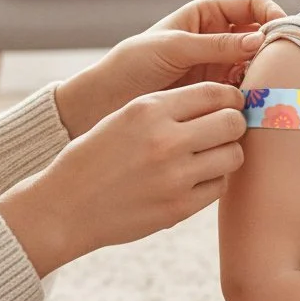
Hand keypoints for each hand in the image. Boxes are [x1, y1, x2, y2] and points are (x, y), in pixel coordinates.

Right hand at [0, 82, 245, 274]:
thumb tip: (220, 100)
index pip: (214, 92)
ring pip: (233, 155)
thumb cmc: (95, 157)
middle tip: (222, 130)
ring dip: (226, 153)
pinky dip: (212, 181)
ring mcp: (174, 176)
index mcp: (149, 110)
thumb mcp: (124, 116)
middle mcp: (165, 140)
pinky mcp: (178, 208)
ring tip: (208, 155)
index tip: (228, 104)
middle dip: (233, 123)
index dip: (229, 97)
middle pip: (232, 122)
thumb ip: (168, 106)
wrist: (66, 207)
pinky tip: (193, 178)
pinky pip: (219, 187)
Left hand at [54, 0, 285, 137]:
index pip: (251, 7)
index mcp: (206, 15)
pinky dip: (253, 94)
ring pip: (256, 65)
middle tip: (283, 63)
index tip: (280, 32)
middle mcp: (217, 39)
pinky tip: (254, 102)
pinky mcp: (215, 94)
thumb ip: (215, 44)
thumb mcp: (173, 47)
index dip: (270, 14)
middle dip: (273, 46)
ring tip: (269, 85)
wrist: (106, 100)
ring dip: (265, 73)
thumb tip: (260, 40)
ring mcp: (218, 67)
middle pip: (260, 36)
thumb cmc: (132, 63)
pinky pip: (244, 90)